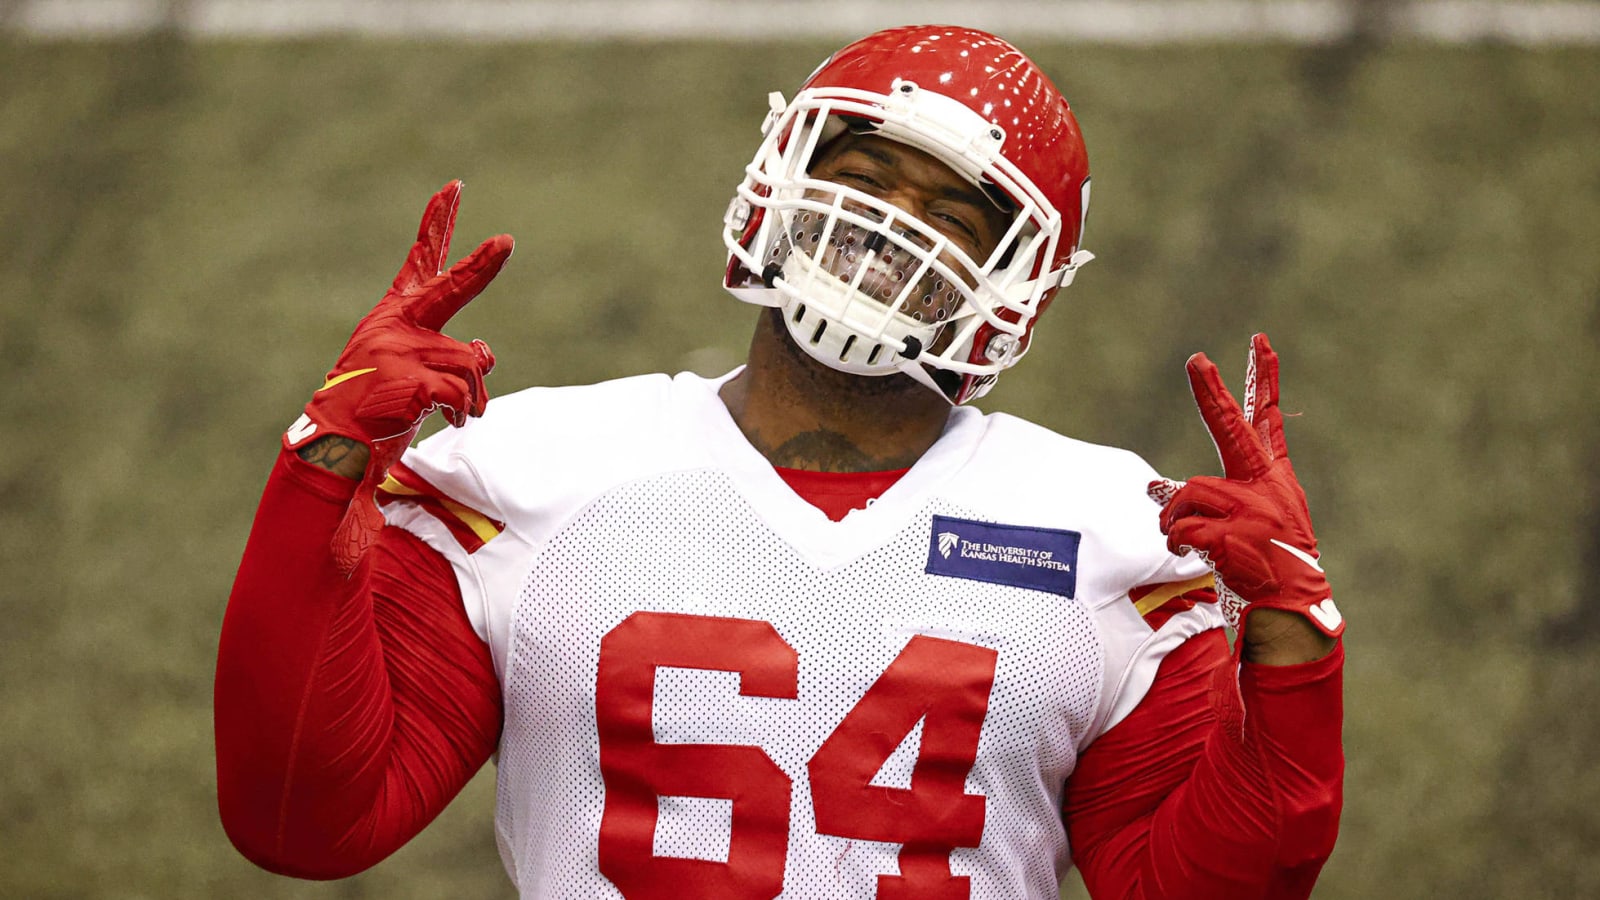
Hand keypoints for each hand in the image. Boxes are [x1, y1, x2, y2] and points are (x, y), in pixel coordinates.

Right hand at [283, 181, 513, 573]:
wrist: (336, 447)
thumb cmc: (380, 409)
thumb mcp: (418, 373)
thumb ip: (453, 355)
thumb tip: (486, 351)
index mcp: (396, 315)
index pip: (421, 261)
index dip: (437, 221)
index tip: (455, 186)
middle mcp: (396, 323)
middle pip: (451, 289)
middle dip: (481, 266)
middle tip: (507, 242)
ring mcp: (399, 350)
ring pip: (472, 363)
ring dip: (475, 397)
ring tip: (453, 414)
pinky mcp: (405, 380)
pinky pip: (462, 393)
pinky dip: (464, 412)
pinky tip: (447, 422)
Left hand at [1147, 334, 1342, 658]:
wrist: (1292, 610)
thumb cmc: (1267, 564)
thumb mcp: (1247, 524)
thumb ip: (1205, 501)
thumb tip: (1152, 488)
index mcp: (1274, 478)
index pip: (1268, 420)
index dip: (1264, 380)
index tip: (1258, 341)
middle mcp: (1268, 486)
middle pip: (1233, 430)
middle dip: (1212, 394)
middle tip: (1196, 359)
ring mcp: (1255, 510)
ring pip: (1190, 492)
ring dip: (1175, 519)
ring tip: (1185, 542)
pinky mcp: (1238, 535)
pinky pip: (1185, 528)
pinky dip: (1178, 542)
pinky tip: (1192, 556)